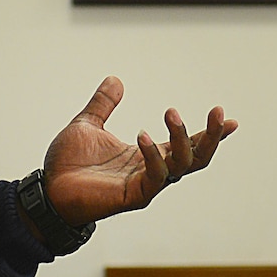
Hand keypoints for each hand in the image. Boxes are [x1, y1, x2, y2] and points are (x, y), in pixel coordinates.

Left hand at [41, 76, 236, 225]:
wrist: (47, 189)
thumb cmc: (67, 164)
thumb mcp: (87, 124)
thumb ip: (104, 104)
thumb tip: (115, 80)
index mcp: (147, 155)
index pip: (188, 144)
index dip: (209, 133)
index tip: (230, 119)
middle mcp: (152, 170)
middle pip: (196, 157)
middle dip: (211, 137)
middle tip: (218, 113)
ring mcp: (145, 184)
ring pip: (181, 166)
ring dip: (182, 139)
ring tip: (172, 113)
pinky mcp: (132, 196)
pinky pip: (154, 177)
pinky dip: (153, 156)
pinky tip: (142, 136)